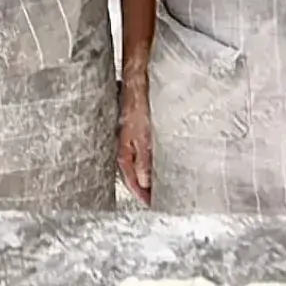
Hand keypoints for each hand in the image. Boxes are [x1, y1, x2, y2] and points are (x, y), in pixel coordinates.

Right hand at [118, 72, 152, 205]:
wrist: (139, 82)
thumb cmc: (137, 105)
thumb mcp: (142, 137)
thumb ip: (143, 160)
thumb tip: (145, 182)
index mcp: (123, 150)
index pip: (130, 178)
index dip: (140, 193)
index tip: (150, 203)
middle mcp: (127, 145)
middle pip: (134, 172)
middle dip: (144, 186)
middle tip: (155, 198)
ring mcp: (133, 137)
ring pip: (140, 162)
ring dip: (148, 173)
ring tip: (161, 183)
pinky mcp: (141, 130)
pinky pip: (146, 151)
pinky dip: (152, 160)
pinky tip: (162, 160)